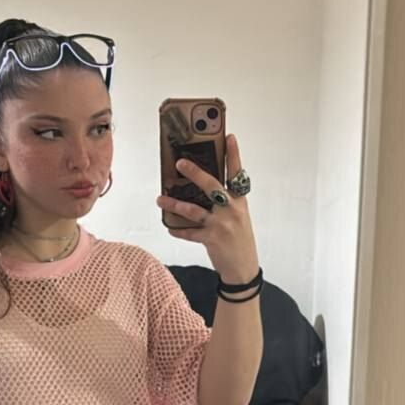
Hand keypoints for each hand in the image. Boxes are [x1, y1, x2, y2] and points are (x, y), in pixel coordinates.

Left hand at [155, 134, 259, 282]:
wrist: (243, 268)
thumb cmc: (239, 239)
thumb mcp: (238, 216)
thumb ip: (225, 201)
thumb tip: (202, 186)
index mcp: (239, 201)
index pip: (237, 173)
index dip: (233, 155)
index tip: (229, 137)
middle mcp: (231, 210)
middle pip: (212, 185)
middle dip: (195, 172)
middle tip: (179, 162)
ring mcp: (221, 225)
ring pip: (193, 210)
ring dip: (174, 204)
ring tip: (160, 198)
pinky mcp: (211, 239)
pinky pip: (189, 233)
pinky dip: (178, 230)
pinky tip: (169, 227)